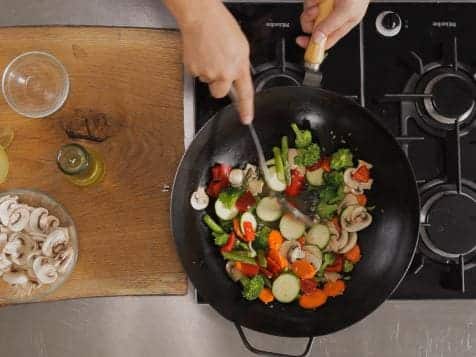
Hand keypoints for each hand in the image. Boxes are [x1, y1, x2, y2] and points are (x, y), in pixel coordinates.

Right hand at [169, 0, 253, 123]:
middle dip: (219, 84)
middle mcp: (224, 73)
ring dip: (209, 71)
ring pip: (208, 81)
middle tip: (218, 69)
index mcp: (239, 66)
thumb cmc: (221, 26)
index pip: (245, 93)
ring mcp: (208, 72)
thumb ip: (240, 65)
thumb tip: (237, 76)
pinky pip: (198, 74)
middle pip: (220, 92)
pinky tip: (202, 53)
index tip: (246, 119)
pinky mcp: (194, 70)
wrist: (201, 17)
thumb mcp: (241, 46)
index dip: (246, 109)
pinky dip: (199, 66)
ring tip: (210, 53)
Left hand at [296, 0, 368, 49]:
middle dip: (310, 20)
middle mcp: (332, 16)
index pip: (325, 41)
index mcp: (342, 24)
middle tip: (316, 11)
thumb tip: (318, 40)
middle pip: (312, 28)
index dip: (312, 44)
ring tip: (320, 0)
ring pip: (308, 14)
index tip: (302, 42)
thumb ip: (331, 26)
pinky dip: (311, 0)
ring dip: (310, 7)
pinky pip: (308, 2)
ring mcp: (324, 6)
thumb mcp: (347, 11)